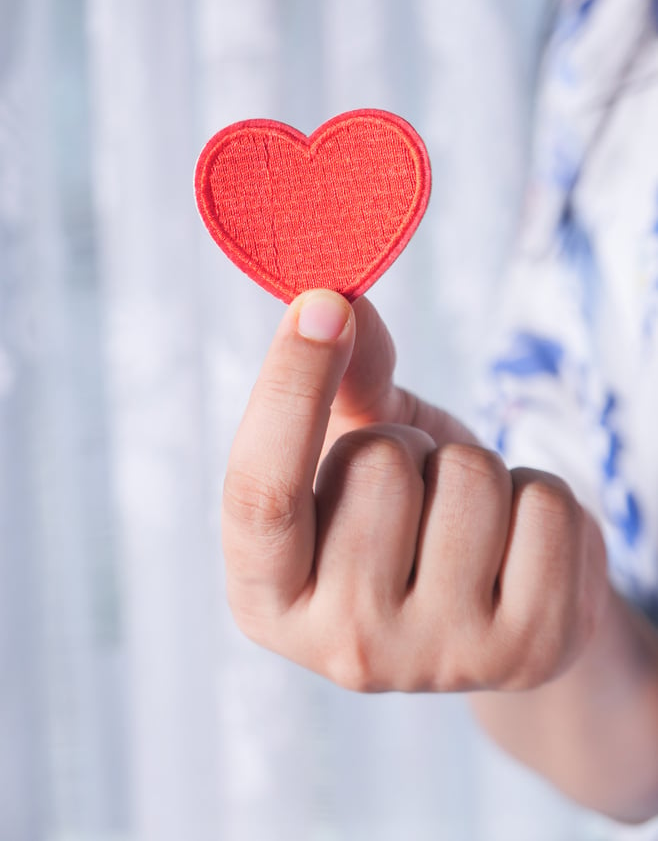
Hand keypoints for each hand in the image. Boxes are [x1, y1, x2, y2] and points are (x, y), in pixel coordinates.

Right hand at [222, 290, 607, 692]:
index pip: (261, 493)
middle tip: (414, 489)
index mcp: (268, 597)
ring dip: (474, 468)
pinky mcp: (528, 651)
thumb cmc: (403, 521)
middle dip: (408, 444)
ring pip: (470, 477)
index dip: (289, 389)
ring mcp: (439, 659)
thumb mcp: (354, 454)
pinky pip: (547, 504)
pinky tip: (517, 542)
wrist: (491, 604)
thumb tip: (341, 299)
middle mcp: (343, 647)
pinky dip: (538, 494)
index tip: (322, 305)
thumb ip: (341, 383)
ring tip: (465, 517)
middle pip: (381, 465)